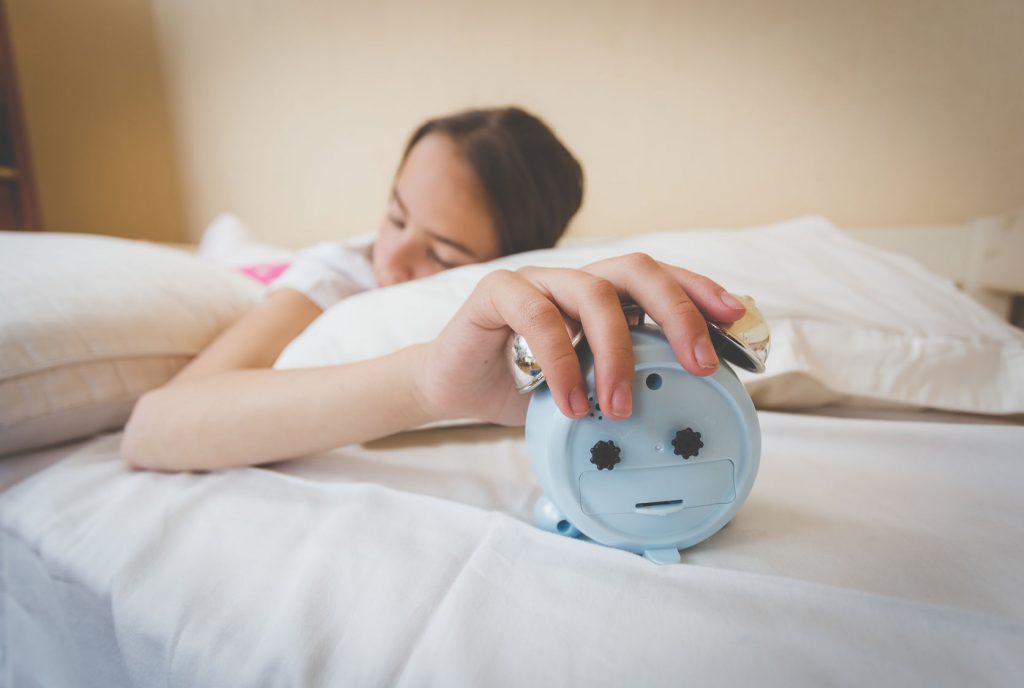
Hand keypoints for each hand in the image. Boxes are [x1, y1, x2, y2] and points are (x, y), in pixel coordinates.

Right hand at [413, 253, 747, 426]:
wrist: (454, 388)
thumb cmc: (524, 387)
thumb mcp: (586, 387)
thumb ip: (624, 381)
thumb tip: (683, 403)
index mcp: (603, 295)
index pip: (660, 280)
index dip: (701, 293)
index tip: (736, 320)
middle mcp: (575, 279)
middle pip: (637, 271)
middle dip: (677, 313)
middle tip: (697, 363)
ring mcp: (537, 279)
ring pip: (594, 293)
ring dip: (616, 353)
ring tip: (618, 408)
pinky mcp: (497, 290)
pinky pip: (539, 317)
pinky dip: (562, 361)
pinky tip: (570, 402)